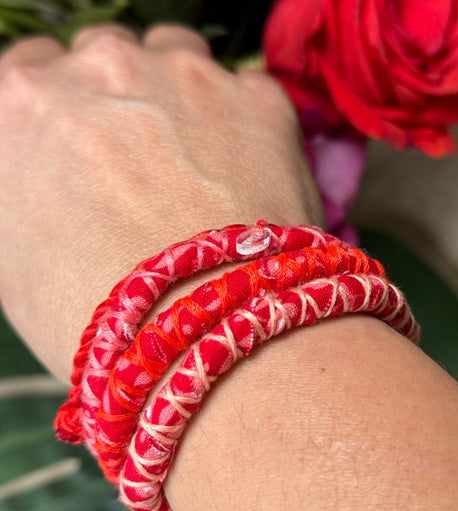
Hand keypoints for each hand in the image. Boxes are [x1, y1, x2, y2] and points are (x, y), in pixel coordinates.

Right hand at [0, 24, 322, 380]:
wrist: (195, 335)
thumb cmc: (89, 314)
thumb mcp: (14, 253)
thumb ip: (20, 183)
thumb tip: (46, 173)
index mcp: (24, 101)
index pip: (31, 70)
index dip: (60, 112)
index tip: (82, 144)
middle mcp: (102, 67)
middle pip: (105, 57)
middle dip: (118, 97)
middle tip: (144, 160)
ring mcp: (188, 75)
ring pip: (175, 54)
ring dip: (178, 92)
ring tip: (196, 159)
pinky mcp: (258, 100)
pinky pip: (244, 92)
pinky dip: (242, 124)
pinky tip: (244, 178)